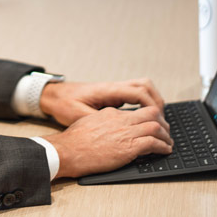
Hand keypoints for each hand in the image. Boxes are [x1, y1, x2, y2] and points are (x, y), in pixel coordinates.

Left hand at [38, 78, 164, 126]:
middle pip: (145, 85)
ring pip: (141, 88)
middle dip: (157, 102)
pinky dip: (143, 103)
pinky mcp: (112, 94)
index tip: (158, 121)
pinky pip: (134, 94)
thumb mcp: (79, 116)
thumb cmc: (64, 104)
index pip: (138, 92)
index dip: (151, 106)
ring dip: (151, 101)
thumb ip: (99, 122)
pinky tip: (143, 118)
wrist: (54, 96)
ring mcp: (114, 89)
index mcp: (108, 91)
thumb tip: (119, 131)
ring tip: (157, 120)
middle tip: (162, 121)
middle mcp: (113, 87)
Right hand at [43, 106, 172, 178]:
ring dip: (165, 135)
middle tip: (166, 131)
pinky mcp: (128, 147)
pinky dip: (162, 147)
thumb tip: (110, 129)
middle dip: (162, 122)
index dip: (148, 118)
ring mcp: (125, 133)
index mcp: (111, 114)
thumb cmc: (73, 141)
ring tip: (168, 142)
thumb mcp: (88, 123)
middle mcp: (121, 120)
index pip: (137, 111)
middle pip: (151, 113)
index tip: (152, 124)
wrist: (68, 151)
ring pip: (156, 127)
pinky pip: (153, 143)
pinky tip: (165, 151)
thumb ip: (103, 123)